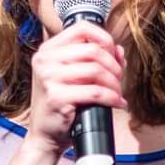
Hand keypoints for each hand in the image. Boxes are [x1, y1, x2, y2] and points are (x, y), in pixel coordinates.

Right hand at [26, 21, 125, 156]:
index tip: (114, 55)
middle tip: (119, 81)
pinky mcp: (56, 97)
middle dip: (114, 66)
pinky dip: (112, 98)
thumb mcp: (73, 77)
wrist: (45, 136)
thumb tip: (119, 50)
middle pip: (93, 50)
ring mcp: (48, 77)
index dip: (104, 39)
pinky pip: (95, 92)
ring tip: (117, 94)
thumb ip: (94, 60)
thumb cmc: (61, 105)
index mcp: (48, 50)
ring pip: (96, 70)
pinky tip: (116, 103)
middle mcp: (45, 60)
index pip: (82, 28)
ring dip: (114, 84)